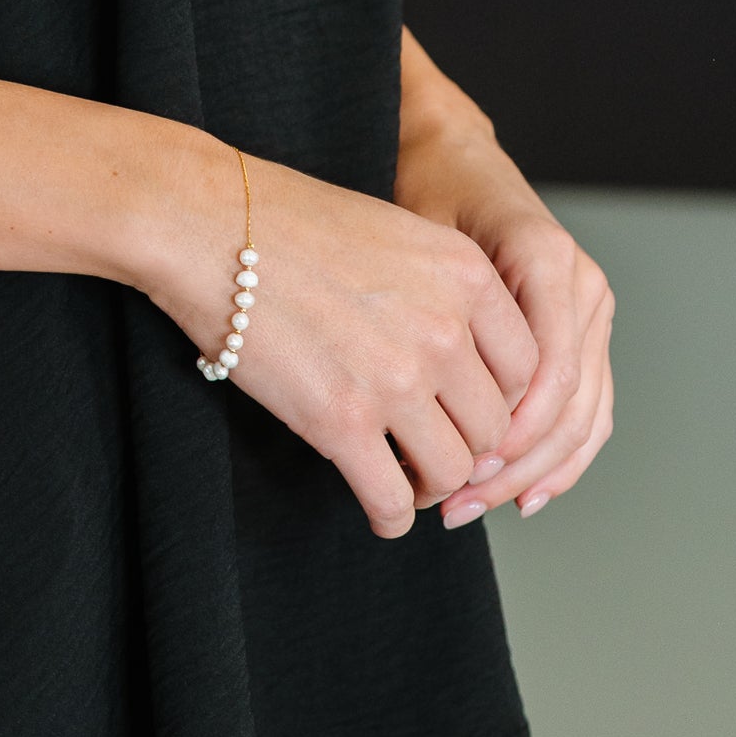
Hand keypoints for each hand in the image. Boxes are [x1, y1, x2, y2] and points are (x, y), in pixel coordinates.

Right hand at [144, 148, 542, 543]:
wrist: (207, 225)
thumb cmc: (288, 221)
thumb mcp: (396, 233)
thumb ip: (443, 292)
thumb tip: (462, 358)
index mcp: (465, 275)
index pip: (527, 368)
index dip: (500, 401)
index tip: (468, 409)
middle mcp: (444, 329)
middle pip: (494, 426)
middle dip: (467, 448)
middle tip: (434, 452)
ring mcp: (396, 379)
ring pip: (453, 470)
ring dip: (432, 486)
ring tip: (406, 480)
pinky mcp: (341, 422)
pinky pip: (392, 498)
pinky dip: (391, 515)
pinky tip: (379, 507)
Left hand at [394, 40, 613, 529]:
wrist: (454, 158)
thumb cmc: (427, 193)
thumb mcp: (422, 240)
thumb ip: (439, 311)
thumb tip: (429, 406)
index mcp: (548, 262)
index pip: (549, 372)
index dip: (508, 434)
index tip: (458, 471)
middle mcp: (583, 287)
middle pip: (569, 404)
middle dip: (515, 466)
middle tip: (456, 504)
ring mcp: (592, 311)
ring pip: (585, 416)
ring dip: (534, 473)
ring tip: (474, 506)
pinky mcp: (587, 332)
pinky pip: (589, 408)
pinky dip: (560, 457)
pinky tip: (523, 496)